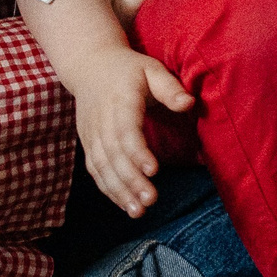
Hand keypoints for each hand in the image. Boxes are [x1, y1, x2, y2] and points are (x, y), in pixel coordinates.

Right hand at [68, 43, 195, 216]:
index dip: (137, 152)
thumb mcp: (151, 69)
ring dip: (119, 191)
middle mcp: (101, 121)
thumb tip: (188, 103)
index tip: (154, 170)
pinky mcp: (88, 143)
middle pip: (113, 155)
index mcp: (119, 101)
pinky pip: (95, 170)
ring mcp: (91, 134)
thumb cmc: (128, 69)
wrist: (89, 65)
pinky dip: (108, 189)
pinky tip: (125, 205)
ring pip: (102, 167)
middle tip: (150, 201)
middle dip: (130, 180)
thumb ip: (169, 87)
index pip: (126, 131)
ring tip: (138, 211)